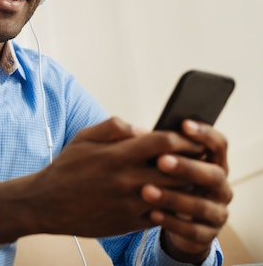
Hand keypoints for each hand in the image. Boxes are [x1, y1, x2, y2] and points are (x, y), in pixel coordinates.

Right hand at [0, 117, 206, 242]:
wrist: (48, 204)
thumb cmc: (67, 167)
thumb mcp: (84, 137)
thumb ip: (114, 126)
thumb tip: (143, 128)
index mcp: (117, 155)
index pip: (164, 142)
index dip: (184, 138)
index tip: (191, 138)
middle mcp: (126, 179)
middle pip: (177, 169)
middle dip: (192, 163)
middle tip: (198, 159)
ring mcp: (129, 203)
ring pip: (174, 195)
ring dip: (186, 186)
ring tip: (189, 178)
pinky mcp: (129, 222)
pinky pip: (162, 214)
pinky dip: (172, 206)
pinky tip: (172, 198)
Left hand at [141, 120, 232, 263]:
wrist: (168, 219)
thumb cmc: (162, 180)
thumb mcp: (161, 162)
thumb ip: (158, 147)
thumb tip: (141, 132)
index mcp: (212, 163)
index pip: (218, 144)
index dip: (204, 134)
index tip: (183, 124)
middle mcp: (219, 187)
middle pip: (214, 174)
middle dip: (187, 167)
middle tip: (161, 160)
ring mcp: (216, 212)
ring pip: (202, 205)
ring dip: (174, 197)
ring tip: (146, 190)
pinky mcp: (206, 235)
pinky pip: (192, 231)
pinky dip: (172, 222)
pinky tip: (151, 214)